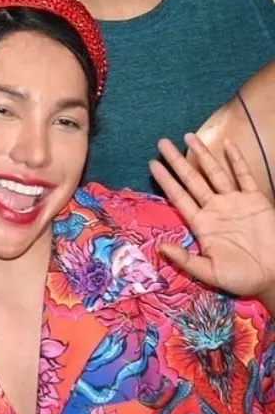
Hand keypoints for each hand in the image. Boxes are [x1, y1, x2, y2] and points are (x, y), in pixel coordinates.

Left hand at [154, 135, 274, 298]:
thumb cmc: (242, 277)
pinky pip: (244, 176)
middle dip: (177, 161)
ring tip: (187, 136)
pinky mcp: (256, 200)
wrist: (274, 275)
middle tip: (161, 142)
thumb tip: (161, 248)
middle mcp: (215, 209)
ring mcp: (235, 202)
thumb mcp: (210, 272)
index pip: (178, 196)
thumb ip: (186, 260)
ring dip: (202, 154)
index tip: (152, 163)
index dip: (166, 180)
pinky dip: (237, 160)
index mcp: (202, 224)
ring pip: (215, 173)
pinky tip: (228, 144)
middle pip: (192, 179)